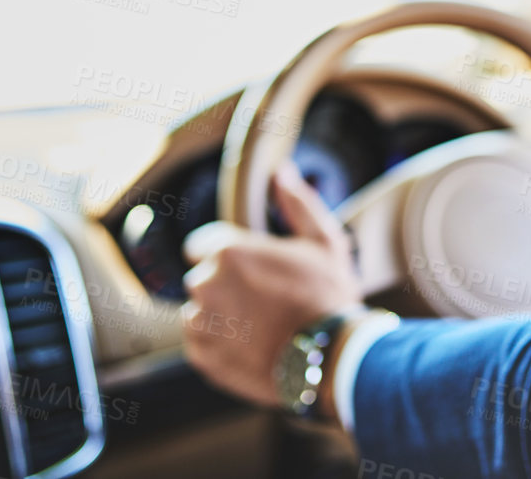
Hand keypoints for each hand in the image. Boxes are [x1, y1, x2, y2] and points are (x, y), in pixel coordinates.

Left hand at [179, 165, 362, 408]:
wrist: (330, 358)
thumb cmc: (330, 296)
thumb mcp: (324, 241)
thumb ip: (297, 204)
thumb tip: (282, 172)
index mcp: (230, 251)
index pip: (201, 244)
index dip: (226, 253)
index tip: (248, 267)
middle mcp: (206, 285)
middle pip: (203, 278)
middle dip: (226, 285)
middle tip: (264, 300)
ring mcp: (202, 324)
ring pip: (200, 312)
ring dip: (221, 315)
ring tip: (260, 326)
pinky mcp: (203, 357)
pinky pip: (200, 343)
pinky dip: (219, 343)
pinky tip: (252, 344)